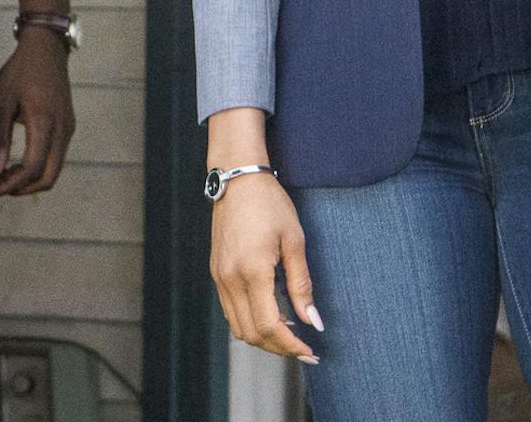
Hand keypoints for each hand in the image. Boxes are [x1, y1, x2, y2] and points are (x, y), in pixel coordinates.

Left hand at [0, 30, 74, 196]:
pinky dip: (38, 169)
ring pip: (54, 170)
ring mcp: (68, 129)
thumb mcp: (2, 100)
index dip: (11, 185)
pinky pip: (56, 158)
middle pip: (48, 178)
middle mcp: (62, 130)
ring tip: (3, 177)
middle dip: (22, 189)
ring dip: (30, 181)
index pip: (32, 168)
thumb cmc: (20, 71)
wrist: (47, 48)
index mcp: (45, 122)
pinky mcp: (68, 127)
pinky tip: (17, 163)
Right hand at [210, 173, 321, 362]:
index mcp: (252, 271)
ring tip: (291, 336)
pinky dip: (251, 323)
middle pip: (252, 334)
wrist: (237, 179)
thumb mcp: (294, 240)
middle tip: (305, 350)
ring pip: (238, 327)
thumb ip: (302, 284)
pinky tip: (272, 317)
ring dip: (264, 339)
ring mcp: (219, 278)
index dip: (291, 345)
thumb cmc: (270, 204)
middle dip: (279, 348)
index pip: (269, 326)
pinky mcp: (216, 273)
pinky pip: (231, 312)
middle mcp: (230, 279)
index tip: (311, 351)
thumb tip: (314, 321)